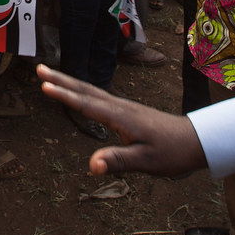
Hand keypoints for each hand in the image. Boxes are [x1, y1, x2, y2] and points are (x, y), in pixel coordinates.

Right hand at [37, 64, 206, 176]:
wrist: (196, 141)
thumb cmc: (172, 153)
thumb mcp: (146, 162)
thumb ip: (118, 161)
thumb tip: (92, 165)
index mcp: (121, 116)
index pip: (87, 104)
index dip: (65, 95)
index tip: (44, 85)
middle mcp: (120, 107)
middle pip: (86, 90)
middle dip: (61, 79)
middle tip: (39, 68)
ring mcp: (124, 107)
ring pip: (91, 91)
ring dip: (69, 82)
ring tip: (50, 76)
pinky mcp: (127, 111)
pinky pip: (98, 97)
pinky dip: (82, 91)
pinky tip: (78, 93)